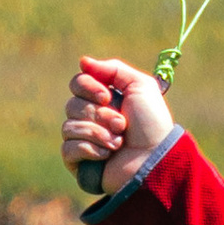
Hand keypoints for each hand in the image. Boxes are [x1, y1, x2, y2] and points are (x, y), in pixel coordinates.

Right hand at [63, 54, 174, 193]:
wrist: (155, 158)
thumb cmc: (152, 123)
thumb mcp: (140, 86)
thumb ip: (113, 69)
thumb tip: (83, 62)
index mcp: (103, 99)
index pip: (77, 84)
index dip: (87, 87)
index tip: (106, 96)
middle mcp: (91, 118)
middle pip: (72, 105)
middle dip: (100, 115)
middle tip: (122, 124)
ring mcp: (83, 140)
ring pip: (69, 127)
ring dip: (98, 133)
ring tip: (119, 142)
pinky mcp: (79, 162)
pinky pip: (68, 148)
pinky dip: (90, 149)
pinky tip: (106, 155)